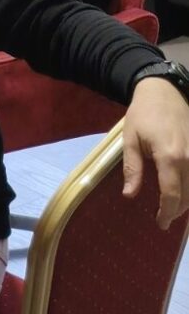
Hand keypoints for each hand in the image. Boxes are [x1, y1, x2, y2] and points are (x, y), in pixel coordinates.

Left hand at [123, 77, 188, 228]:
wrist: (163, 91)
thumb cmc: (142, 115)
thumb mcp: (130, 141)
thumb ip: (133, 169)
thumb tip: (130, 195)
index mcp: (170, 157)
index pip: (172, 194)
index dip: (167, 212)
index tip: (160, 223)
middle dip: (177, 210)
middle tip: (164, 220)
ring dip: (188, 201)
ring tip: (173, 208)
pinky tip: (184, 192)